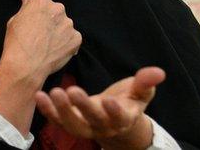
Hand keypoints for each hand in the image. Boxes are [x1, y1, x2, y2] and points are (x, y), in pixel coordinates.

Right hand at [2, 0, 81, 83]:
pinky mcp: (76, 39)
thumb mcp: (14, 20)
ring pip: (65, 24)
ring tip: (49, 44)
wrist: (26, 65)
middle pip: (56, 9)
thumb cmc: (16, 42)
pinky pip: (73, 37)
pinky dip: (67, 42)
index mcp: (41, 1)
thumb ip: (25, 7)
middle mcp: (58, 9)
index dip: (41, 4)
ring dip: (59, 30)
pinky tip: (56, 49)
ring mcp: (68, 24)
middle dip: (51, 17)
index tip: (38, 12)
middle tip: (42, 31)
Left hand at [34, 67, 164, 149]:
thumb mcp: (139, 92)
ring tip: (54, 93)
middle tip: (72, 91)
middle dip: (82, 107)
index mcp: (123, 118)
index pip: (120, 117)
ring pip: (73, 125)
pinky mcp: (70, 123)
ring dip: (61, 111)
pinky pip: (57, 120)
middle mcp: (103, 126)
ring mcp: (86, 127)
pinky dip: (48, 110)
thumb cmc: (128, 101)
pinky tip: (40, 96)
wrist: (114, 121)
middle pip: (93, 120)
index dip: (115, 111)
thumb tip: (159, 72)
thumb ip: (146, 82)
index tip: (109, 100)